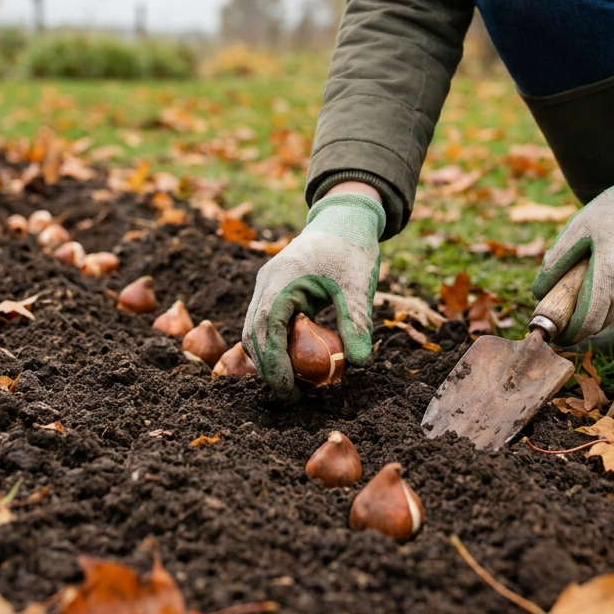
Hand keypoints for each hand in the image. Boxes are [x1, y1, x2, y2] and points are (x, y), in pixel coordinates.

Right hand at [243, 191, 384, 398]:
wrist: (343, 218)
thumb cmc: (351, 248)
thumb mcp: (357, 285)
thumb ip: (356, 322)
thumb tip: (359, 363)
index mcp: (282, 280)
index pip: (267, 328)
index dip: (273, 363)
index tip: (288, 389)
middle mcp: (267, 283)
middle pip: (253, 333)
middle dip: (267, 367)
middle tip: (292, 395)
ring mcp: (267, 285)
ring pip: (256, 329)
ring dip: (269, 357)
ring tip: (293, 384)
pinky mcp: (274, 289)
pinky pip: (267, 322)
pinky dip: (276, 344)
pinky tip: (295, 362)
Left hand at [531, 155, 613, 343]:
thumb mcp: (580, 227)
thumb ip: (556, 261)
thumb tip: (539, 292)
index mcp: (611, 277)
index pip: (587, 323)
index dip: (569, 331)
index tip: (557, 330)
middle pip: (601, 320)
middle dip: (583, 314)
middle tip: (571, 293)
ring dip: (604, 300)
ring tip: (601, 266)